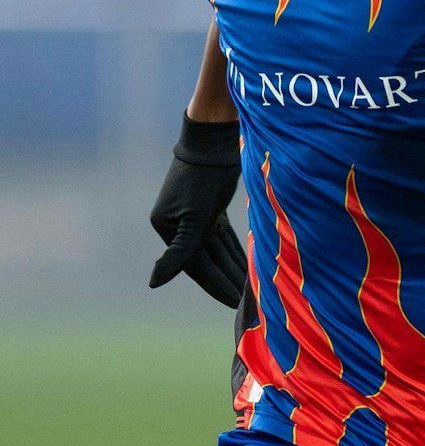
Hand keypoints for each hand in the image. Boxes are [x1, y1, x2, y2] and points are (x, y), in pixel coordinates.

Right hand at [148, 115, 247, 306]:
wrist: (214, 143)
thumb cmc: (203, 177)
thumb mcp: (195, 216)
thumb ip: (181, 251)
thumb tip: (154, 282)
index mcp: (168, 229)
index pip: (195, 265)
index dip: (216, 284)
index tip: (234, 302)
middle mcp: (178, 226)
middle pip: (207, 260)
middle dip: (227, 279)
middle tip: (246, 302)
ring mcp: (195, 218)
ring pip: (217, 250)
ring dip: (233, 267)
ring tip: (250, 288)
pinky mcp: (210, 210)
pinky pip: (223, 238)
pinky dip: (234, 251)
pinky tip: (246, 265)